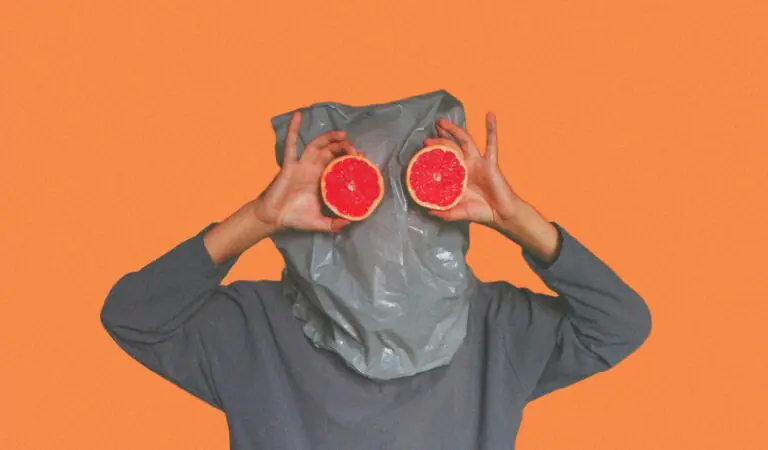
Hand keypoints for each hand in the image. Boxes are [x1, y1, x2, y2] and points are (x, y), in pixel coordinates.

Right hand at [252, 110, 357, 232]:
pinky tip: (298, 116)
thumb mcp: (320, 223)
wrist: (273, 218)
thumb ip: (334, 224)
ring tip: (341, 134)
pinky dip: (293, 129)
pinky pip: (291, 144)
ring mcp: (301, 165)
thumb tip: (350, 223)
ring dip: (328, 137)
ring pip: (317, 145)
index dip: (349, 159)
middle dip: (343, 147)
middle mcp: (313, 170)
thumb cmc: (295, 218)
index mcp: (321, 180)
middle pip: (330, 151)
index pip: (337, 164)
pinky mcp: (289, 165)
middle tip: (354, 148)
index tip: (361, 158)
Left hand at [422, 113, 524, 228]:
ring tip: (443, 122)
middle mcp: (467, 166)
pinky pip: (492, 143)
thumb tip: (428, 212)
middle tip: (429, 133)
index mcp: (458, 176)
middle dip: (440, 138)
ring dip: (455, 130)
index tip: (422, 148)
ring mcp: (478, 162)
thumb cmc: (482, 212)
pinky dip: (491, 129)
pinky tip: (490, 116)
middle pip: (451, 147)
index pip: (443, 160)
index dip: (433, 154)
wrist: (501, 215)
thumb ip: (445, 212)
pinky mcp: (490, 162)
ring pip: (465, 141)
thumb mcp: (458, 212)